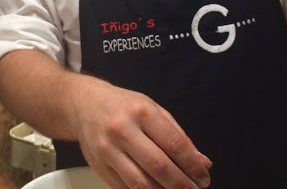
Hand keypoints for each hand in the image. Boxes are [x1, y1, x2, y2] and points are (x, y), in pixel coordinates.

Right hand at [67, 78, 212, 188]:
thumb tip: (201, 162)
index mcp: (141, 112)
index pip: (174, 144)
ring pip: (141, 184)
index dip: (192, 165)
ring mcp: (108, 150)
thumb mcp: (153, 109)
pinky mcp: (99, 167)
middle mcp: (123, 130)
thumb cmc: (122, 106)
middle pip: (158, 167)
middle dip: (181, 184)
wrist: (84, 105)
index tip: (203, 177)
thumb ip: (178, 136)